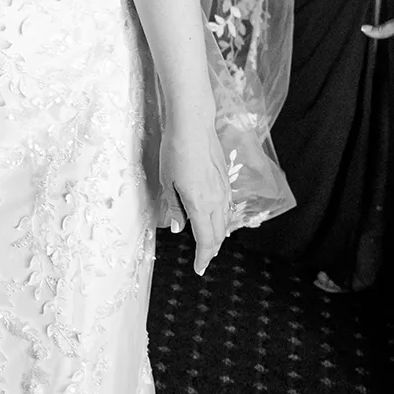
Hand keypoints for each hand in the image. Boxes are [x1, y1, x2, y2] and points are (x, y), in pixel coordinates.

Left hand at [160, 121, 231, 275]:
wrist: (193, 125)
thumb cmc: (175, 151)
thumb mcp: (167, 182)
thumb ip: (175, 208)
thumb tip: (180, 228)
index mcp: (200, 205)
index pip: (206, 240)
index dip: (203, 257)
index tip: (199, 269)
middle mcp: (216, 200)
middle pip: (219, 234)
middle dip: (212, 250)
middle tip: (204, 260)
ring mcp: (223, 189)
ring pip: (225, 221)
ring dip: (219, 236)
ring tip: (211, 244)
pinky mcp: (224, 178)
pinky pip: (226, 207)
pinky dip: (223, 220)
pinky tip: (217, 219)